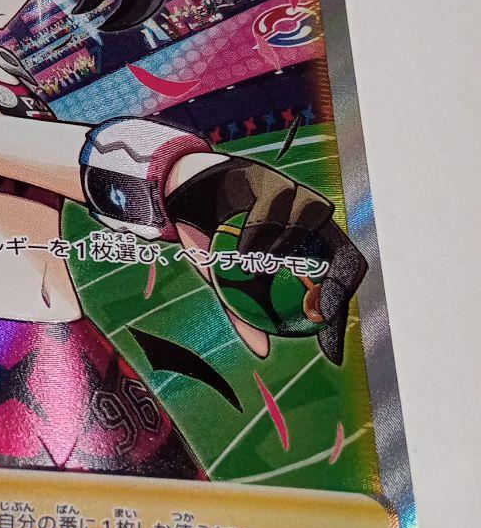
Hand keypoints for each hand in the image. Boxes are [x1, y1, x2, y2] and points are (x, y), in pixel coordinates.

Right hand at [165, 156, 366, 363]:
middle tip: (317, 310)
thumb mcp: (227, 282)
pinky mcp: (273, 177)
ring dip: (286, 249)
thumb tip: (261, 350)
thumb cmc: (213, 241)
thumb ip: (244, 311)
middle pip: (346, 253)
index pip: (339, 281)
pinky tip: (242, 250)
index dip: (339, 314)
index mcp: (310, 249)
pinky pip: (277, 203)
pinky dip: (260, 231)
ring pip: (310, 220)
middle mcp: (312, 224)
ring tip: (257, 268)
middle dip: (337, 284)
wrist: (181, 200)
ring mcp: (296, 198)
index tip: (329, 349)